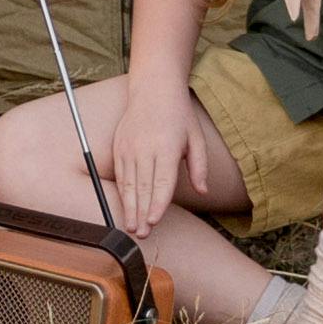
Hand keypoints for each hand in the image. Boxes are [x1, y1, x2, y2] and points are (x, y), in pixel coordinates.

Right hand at [91, 79, 215, 235]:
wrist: (153, 88)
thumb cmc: (179, 115)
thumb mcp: (196, 137)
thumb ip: (199, 166)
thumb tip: (203, 191)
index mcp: (167, 146)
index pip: (161, 181)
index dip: (157, 203)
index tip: (154, 221)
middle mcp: (146, 148)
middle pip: (142, 186)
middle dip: (141, 213)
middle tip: (141, 234)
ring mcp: (129, 147)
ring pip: (128, 183)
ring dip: (129, 207)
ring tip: (130, 227)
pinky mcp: (119, 146)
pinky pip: (120, 174)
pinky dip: (121, 192)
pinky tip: (124, 207)